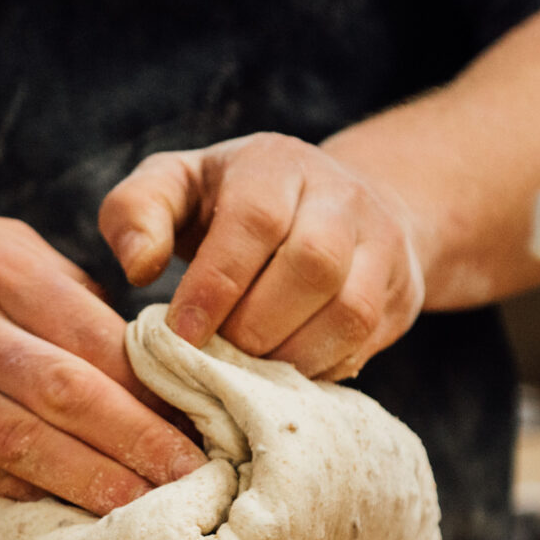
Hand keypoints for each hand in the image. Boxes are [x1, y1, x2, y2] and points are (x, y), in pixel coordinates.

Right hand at [0, 178, 204, 514]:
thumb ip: (63, 297)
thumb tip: (146, 361)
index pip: (98, 338)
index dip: (157, 389)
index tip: (209, 421)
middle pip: (71, 395)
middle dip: (142, 445)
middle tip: (198, 481)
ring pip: (24, 445)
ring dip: (93, 484)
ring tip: (147, 510)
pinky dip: (29, 489)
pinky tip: (72, 507)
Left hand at [99, 133, 425, 379]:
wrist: (336, 206)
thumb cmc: (230, 203)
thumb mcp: (175, 187)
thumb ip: (136, 213)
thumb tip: (137, 268)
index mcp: (278, 164)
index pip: (257, 220)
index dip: (217, 283)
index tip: (181, 334)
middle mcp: (342, 195)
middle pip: (313, 265)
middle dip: (254, 326)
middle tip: (212, 357)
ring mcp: (384, 244)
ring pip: (350, 311)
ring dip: (289, 356)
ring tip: (246, 372)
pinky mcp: (403, 291)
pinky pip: (367, 343)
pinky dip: (318, 370)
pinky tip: (280, 375)